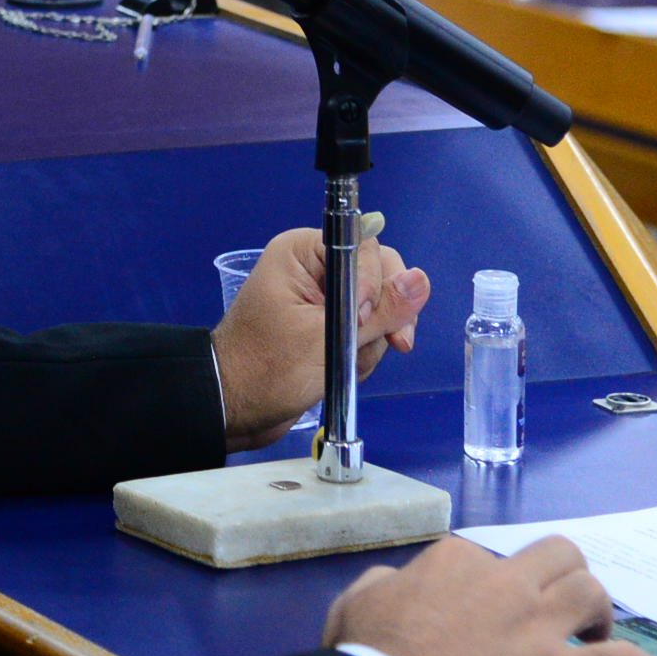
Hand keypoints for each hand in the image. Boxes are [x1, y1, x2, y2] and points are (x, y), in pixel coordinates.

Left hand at [209, 220, 428, 446]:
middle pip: (381, 278)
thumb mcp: (326, 340)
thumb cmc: (265, 370)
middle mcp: (316, 269)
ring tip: (338, 363)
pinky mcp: (332, 327)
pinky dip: (361, 355)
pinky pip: (369, 333)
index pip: (365, 246)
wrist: (236, 409)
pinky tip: (340, 370)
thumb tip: (420, 280)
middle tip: (360, 347)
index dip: (374, 283)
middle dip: (378, 320)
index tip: (364, 319)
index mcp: (302, 253)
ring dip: (367, 344)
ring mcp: (325, 300)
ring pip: (380, 311)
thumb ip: (380, 312)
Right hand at [322, 534, 656, 655]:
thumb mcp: (358, 602)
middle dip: (565, 576)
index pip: (490, 558)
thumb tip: (401, 582)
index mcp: (456, 561)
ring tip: (593, 639)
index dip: (493, 587)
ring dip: (599, 614)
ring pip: (593, 592)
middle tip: (559, 610)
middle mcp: (505, 582)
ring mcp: (538, 628)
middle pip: (560, 556)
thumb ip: (386, 583)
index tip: (488, 616)